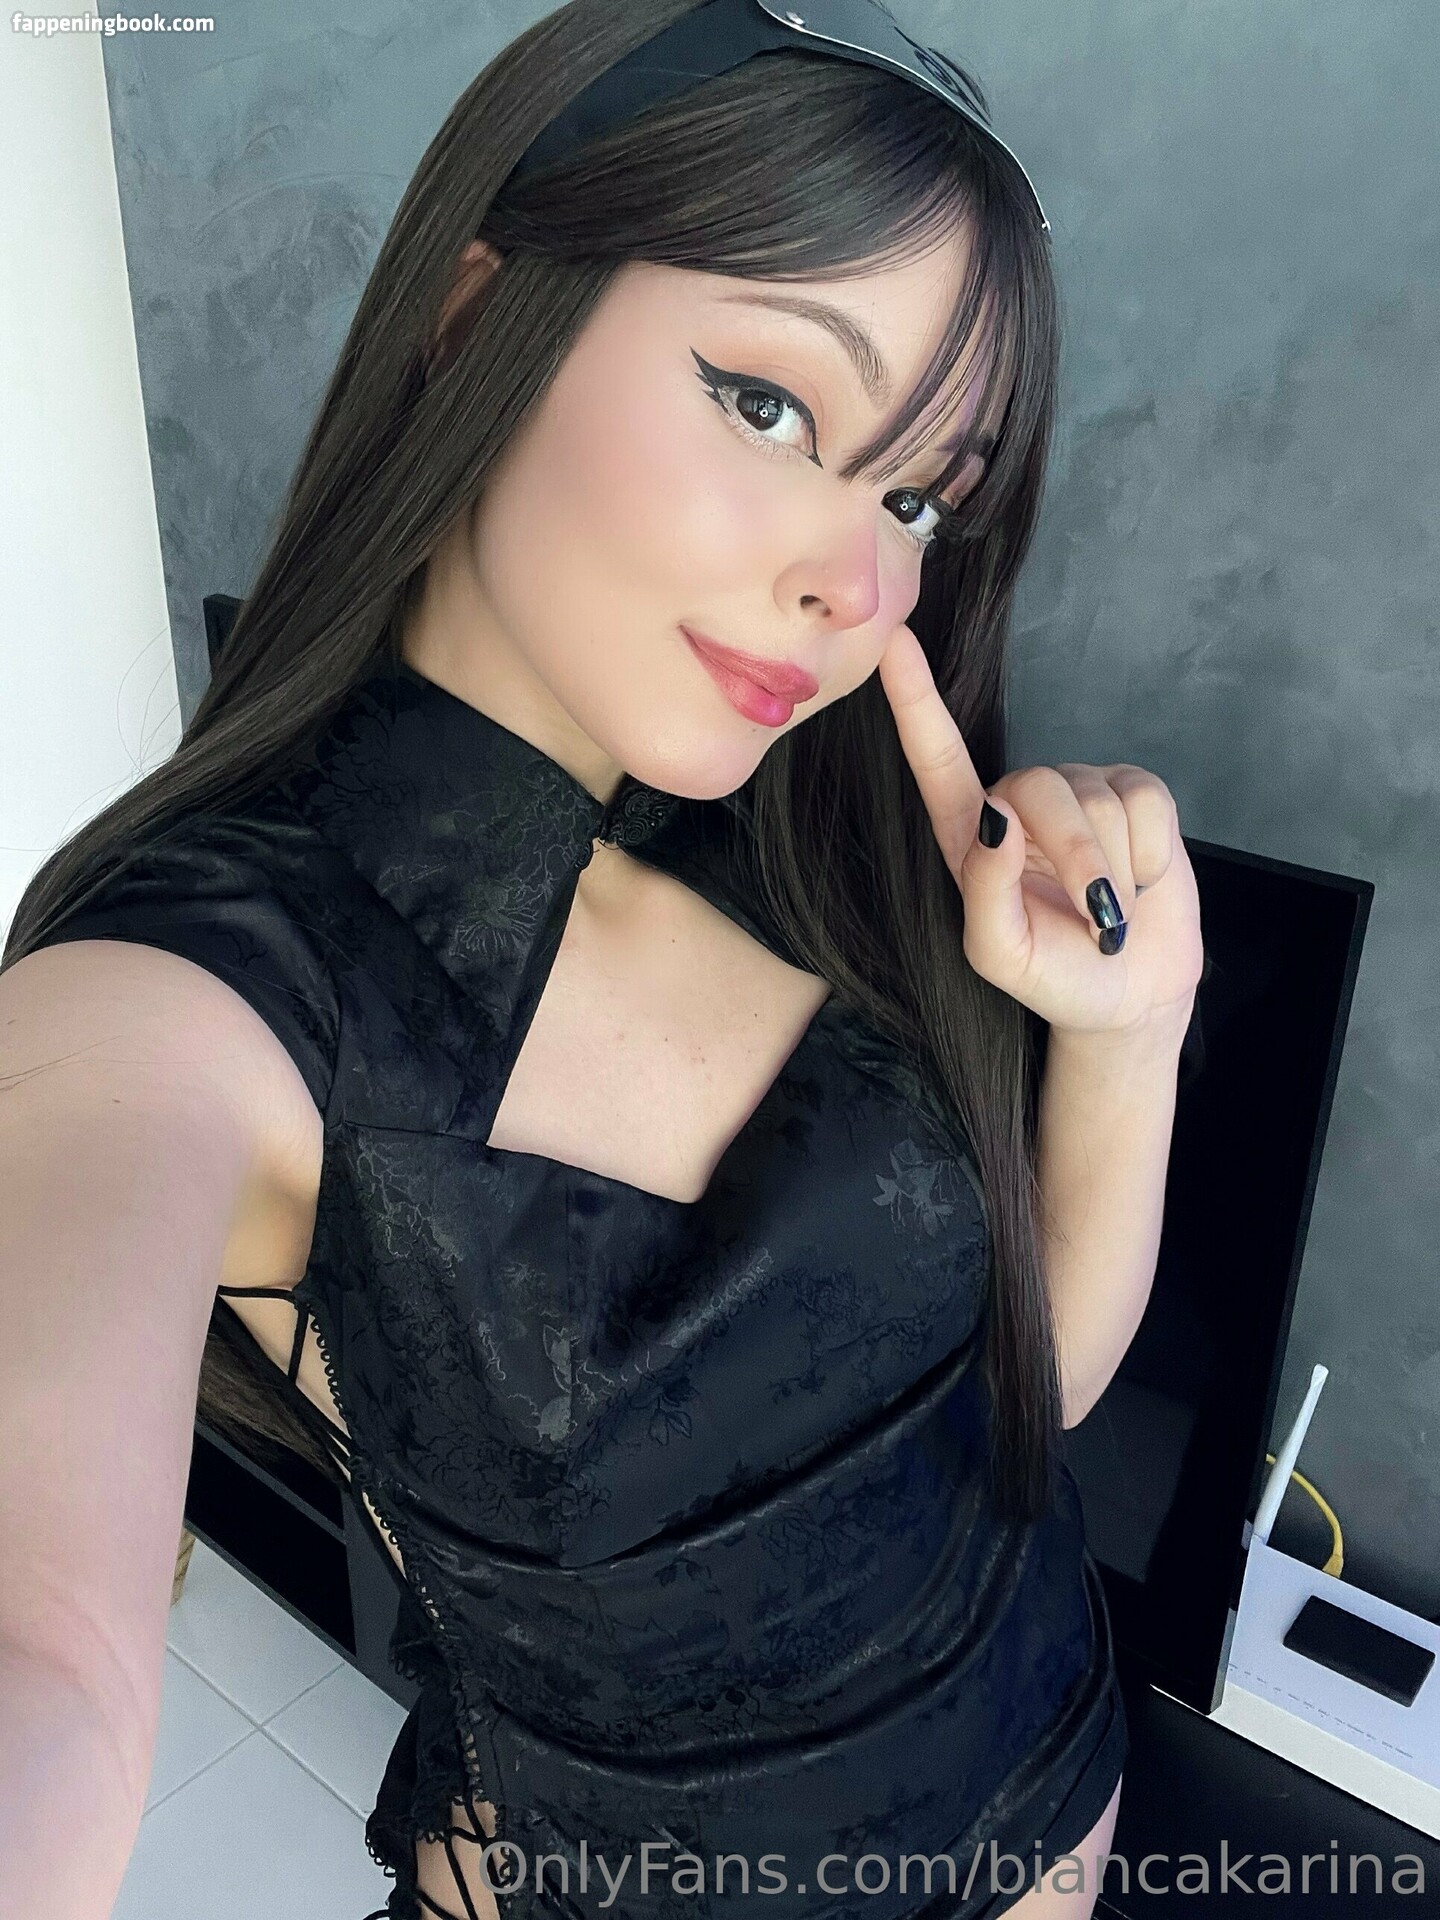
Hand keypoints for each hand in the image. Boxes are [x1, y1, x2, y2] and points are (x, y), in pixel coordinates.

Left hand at [877, 624, 1204, 1038]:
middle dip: (1077, 857)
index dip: (915, 701)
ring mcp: (1079, 790)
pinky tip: (1144, 881)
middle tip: (1099, 917)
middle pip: (1041, 789)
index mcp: (969, 836)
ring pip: (1099, 799)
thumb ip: (985, 893)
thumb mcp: (1002, 954)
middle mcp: (1018, 801)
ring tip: (1112, 911)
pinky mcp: (1135, 792)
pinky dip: (1151, 854)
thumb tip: (996, 820)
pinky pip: (1146, 800)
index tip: (893, 646)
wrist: (1130, 993)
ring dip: (1116, 870)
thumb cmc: (1053, 974)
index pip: (937, 760)